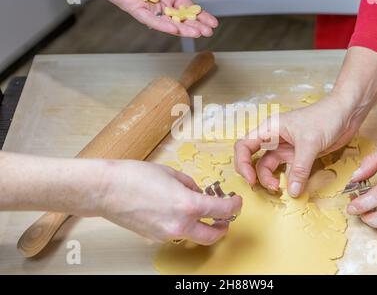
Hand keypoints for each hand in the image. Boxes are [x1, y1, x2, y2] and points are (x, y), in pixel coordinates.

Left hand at [85, 0, 217, 36]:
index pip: (186, 7)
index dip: (200, 15)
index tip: (212, 23)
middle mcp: (157, 2)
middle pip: (180, 17)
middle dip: (195, 25)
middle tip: (208, 32)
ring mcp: (146, 7)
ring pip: (168, 22)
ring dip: (183, 29)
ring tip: (197, 34)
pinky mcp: (133, 8)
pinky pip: (150, 19)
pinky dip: (163, 25)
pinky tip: (175, 29)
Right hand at [100, 161, 241, 244]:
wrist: (106, 190)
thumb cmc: (135, 176)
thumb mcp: (171, 173)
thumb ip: (190, 184)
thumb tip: (197, 192)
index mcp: (188, 205)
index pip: (222, 211)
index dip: (234, 207)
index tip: (236, 202)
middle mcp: (180, 224)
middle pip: (212, 236)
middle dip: (222, 228)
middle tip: (225, 219)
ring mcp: (166, 234)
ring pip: (193, 236)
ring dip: (201, 227)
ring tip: (198, 213)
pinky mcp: (154, 237)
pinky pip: (176, 234)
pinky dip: (182, 226)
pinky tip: (175, 212)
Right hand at [234, 47, 376, 197]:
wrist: (347, 113)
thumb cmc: (325, 117)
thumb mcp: (310, 143)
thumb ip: (299, 168)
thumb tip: (292, 192)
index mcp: (269, 129)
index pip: (244, 146)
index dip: (242, 163)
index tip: (250, 179)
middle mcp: (273, 139)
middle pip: (254, 160)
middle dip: (257, 175)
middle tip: (270, 188)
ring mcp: (285, 148)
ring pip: (270, 168)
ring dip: (272, 180)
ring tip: (282, 189)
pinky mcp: (298, 156)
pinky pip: (287, 171)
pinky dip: (288, 181)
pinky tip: (295, 188)